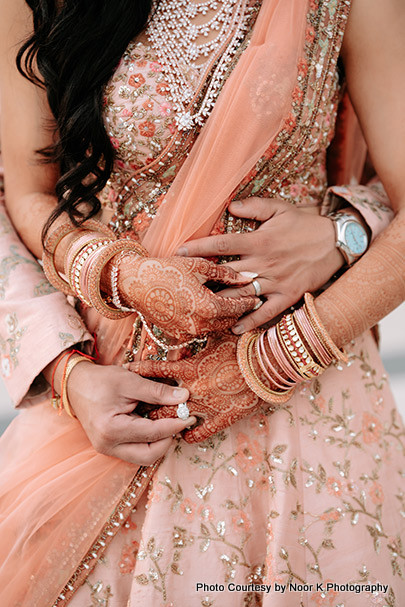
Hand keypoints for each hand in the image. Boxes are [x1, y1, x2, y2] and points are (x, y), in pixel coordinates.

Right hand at [65, 360, 195, 464]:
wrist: (75, 384)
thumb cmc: (100, 380)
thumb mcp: (130, 381)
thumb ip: (158, 392)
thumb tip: (184, 397)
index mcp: (111, 429)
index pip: (152, 434)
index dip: (174, 426)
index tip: (190, 417)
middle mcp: (107, 446)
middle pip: (149, 455)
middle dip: (168, 440)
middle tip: (180, 422)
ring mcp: (107, 449)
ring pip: (143, 457)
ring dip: (160, 443)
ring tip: (169, 422)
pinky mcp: (110, 447)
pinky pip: (136, 451)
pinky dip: (150, 441)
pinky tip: (156, 424)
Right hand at [118, 255, 256, 339]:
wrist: (133, 283)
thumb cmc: (165, 269)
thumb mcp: (198, 265)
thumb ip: (226, 273)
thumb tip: (247, 276)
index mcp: (207, 307)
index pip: (237, 307)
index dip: (249, 301)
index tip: (255, 295)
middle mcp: (199, 325)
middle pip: (229, 321)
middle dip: (239, 311)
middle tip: (248, 301)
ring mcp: (187, 333)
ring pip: (216, 328)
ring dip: (224, 318)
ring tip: (231, 305)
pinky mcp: (177, 335)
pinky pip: (200, 330)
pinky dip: (208, 322)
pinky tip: (209, 311)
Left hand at [132, 332, 260, 442]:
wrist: (268, 364)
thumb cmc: (244, 345)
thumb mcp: (219, 336)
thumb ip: (201, 337)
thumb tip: (193, 324)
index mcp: (189, 368)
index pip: (156, 371)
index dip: (140, 372)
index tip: (127, 372)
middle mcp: (193, 389)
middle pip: (159, 403)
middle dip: (147, 406)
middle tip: (138, 408)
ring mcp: (207, 405)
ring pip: (175, 420)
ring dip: (165, 423)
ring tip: (155, 426)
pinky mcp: (222, 418)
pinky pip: (201, 432)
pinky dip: (191, 435)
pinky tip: (185, 436)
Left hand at [176, 198, 343, 332]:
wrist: (338, 241)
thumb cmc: (305, 223)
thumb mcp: (280, 208)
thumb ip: (254, 206)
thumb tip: (229, 206)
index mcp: (259, 240)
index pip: (222, 245)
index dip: (198, 248)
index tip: (179, 252)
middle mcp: (264, 263)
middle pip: (227, 274)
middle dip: (204, 280)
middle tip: (182, 287)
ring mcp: (276, 281)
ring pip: (242, 295)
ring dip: (221, 303)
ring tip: (200, 309)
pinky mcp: (288, 296)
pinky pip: (266, 312)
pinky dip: (250, 321)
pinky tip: (233, 328)